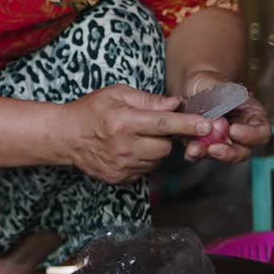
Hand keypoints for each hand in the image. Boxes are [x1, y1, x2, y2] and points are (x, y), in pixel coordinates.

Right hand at [64, 85, 211, 184]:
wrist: (66, 137)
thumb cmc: (91, 111)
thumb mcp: (116, 94)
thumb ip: (148, 99)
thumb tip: (175, 104)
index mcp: (124, 121)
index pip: (163, 123)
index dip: (187, 124)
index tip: (207, 125)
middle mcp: (124, 146)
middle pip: (165, 146)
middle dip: (166, 137)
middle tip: (153, 127)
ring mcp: (121, 165)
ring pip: (157, 160)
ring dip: (155, 149)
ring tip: (137, 138)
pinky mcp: (120, 178)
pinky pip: (145, 171)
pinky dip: (144, 161)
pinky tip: (129, 150)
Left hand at [182, 71, 271, 162]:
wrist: (194, 88)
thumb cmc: (211, 83)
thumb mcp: (218, 83)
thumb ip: (221, 94)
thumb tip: (220, 106)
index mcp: (253, 117)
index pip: (261, 132)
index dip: (250, 135)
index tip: (233, 130)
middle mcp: (242, 133)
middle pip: (243, 151)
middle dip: (229, 153)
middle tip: (214, 148)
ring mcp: (225, 142)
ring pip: (223, 155)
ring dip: (209, 154)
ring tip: (195, 149)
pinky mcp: (207, 145)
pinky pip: (204, 154)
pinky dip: (195, 154)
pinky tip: (189, 150)